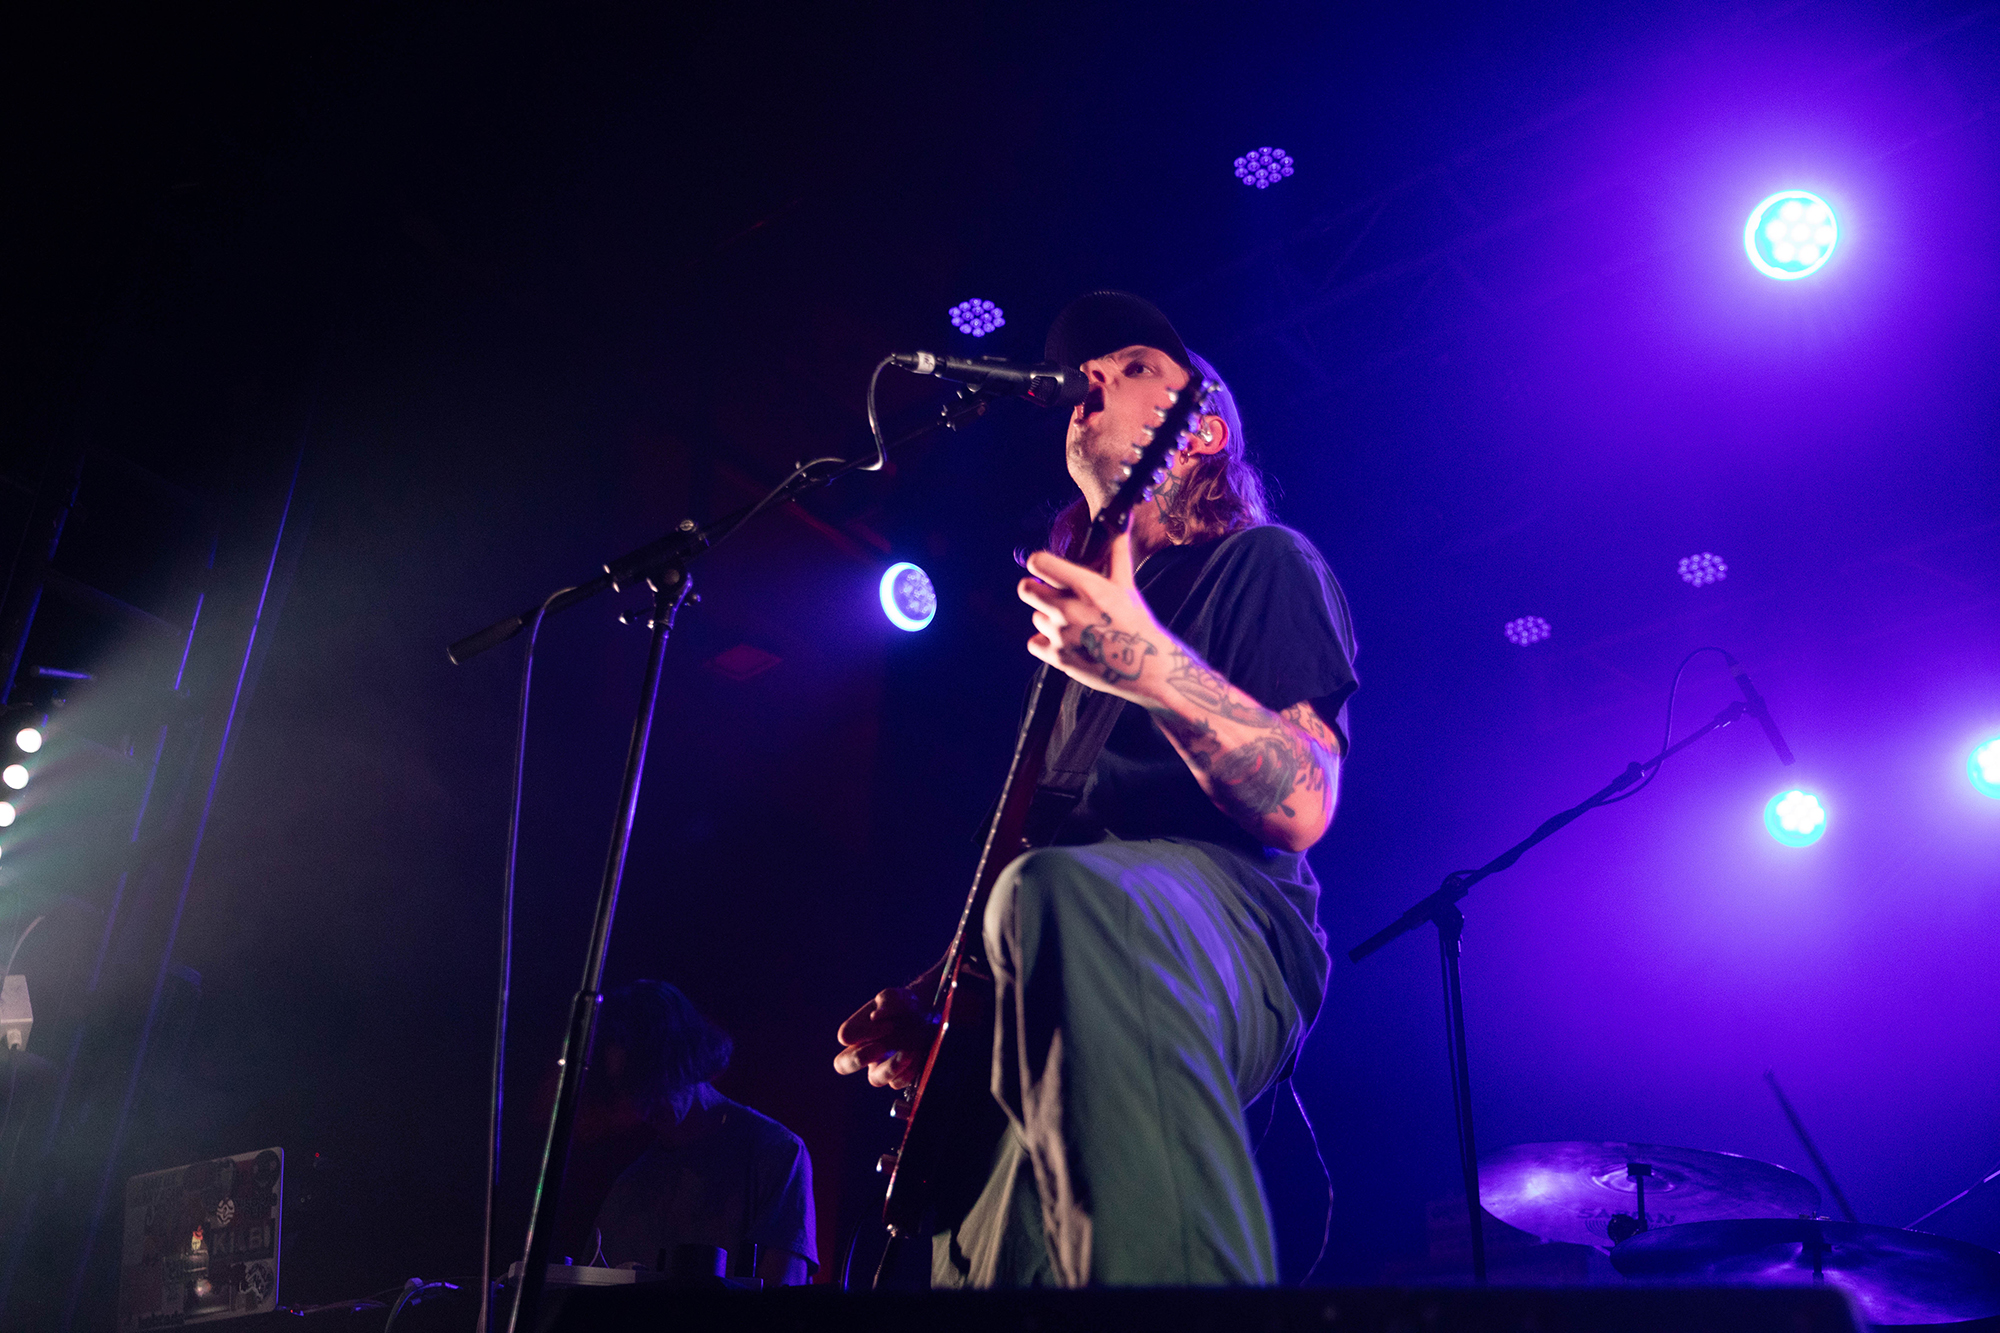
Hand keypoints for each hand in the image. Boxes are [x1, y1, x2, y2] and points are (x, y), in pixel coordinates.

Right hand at [834, 984, 938, 1089]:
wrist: (926, 1013)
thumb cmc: (903, 1004)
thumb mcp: (897, 995)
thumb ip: (887, 1000)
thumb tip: (875, 1017)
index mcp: (857, 1030)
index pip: (846, 1036)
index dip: (864, 1032)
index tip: (888, 1025)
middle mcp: (864, 1050)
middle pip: (842, 1065)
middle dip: (858, 1059)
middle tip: (880, 1047)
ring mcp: (881, 1064)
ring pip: (875, 1079)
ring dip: (891, 1068)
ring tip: (908, 1052)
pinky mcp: (900, 1073)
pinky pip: (897, 1083)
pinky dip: (908, 1072)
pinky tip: (917, 1056)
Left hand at [1018, 530, 1166, 700]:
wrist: (1145, 667)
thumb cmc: (1136, 624)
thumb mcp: (1127, 586)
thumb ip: (1117, 553)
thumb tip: (1121, 526)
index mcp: (1086, 587)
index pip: (1039, 563)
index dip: (1039, 563)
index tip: (1045, 568)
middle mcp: (1068, 609)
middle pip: (1025, 589)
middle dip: (1036, 589)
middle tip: (1052, 595)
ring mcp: (1060, 635)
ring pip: (1036, 616)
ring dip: (1048, 617)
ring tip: (1073, 623)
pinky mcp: (1057, 657)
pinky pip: (1034, 642)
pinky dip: (1045, 641)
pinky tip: (1066, 640)